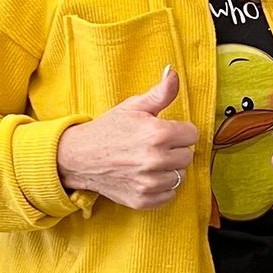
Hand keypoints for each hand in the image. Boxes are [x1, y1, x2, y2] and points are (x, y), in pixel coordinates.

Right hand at [55, 66, 198, 209]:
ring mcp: (149, 182)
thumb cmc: (109, 129)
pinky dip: (161, 188)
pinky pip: (169, 195)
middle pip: (187, 157)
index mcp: (157, 134)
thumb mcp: (134, 106)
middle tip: (156, 146)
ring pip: (180, 177)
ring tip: (150, 161)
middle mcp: (155, 160)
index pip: (192, 134)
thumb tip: (174, 72)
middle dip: (175, 150)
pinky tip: (146, 176)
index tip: (167, 132)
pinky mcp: (143, 200)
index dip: (180, 131)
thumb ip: (160, 93)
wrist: (80, 157)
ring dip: (169, 170)